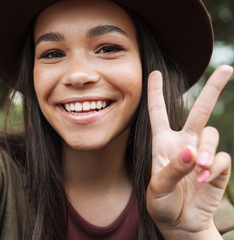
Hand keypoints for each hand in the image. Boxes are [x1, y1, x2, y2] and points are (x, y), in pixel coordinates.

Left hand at [146, 65, 232, 238]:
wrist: (181, 224)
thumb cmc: (162, 204)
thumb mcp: (157, 189)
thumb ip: (172, 170)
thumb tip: (192, 151)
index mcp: (163, 143)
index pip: (158, 113)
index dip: (155, 93)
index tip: (153, 73)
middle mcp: (185, 143)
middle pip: (199, 111)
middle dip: (213, 90)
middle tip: (228, 69)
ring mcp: (203, 154)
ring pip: (211, 135)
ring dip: (206, 150)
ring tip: (198, 169)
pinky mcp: (217, 168)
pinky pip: (222, 158)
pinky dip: (214, 168)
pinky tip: (203, 180)